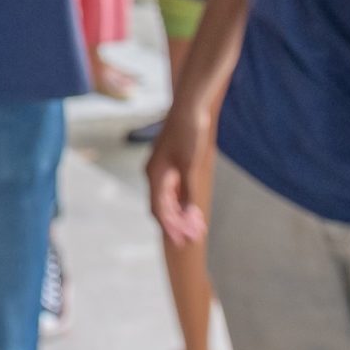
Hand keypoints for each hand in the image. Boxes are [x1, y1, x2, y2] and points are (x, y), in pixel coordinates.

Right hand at [146, 103, 212, 247]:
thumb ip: (188, 193)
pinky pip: (171, 189)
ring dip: (180, 214)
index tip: (183, 242)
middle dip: (177, 224)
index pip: (159, 210)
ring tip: (196, 226)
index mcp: (154, 176)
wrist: (190, 107)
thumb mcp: (191, 167)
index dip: (171, 228)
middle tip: (194, 238)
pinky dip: (181, 201)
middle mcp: (154, 174)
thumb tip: (186, 215)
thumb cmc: (189, 134)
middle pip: (162, 207)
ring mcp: (161, 168)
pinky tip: (191, 208)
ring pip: (167, 198)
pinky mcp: (169, 163)